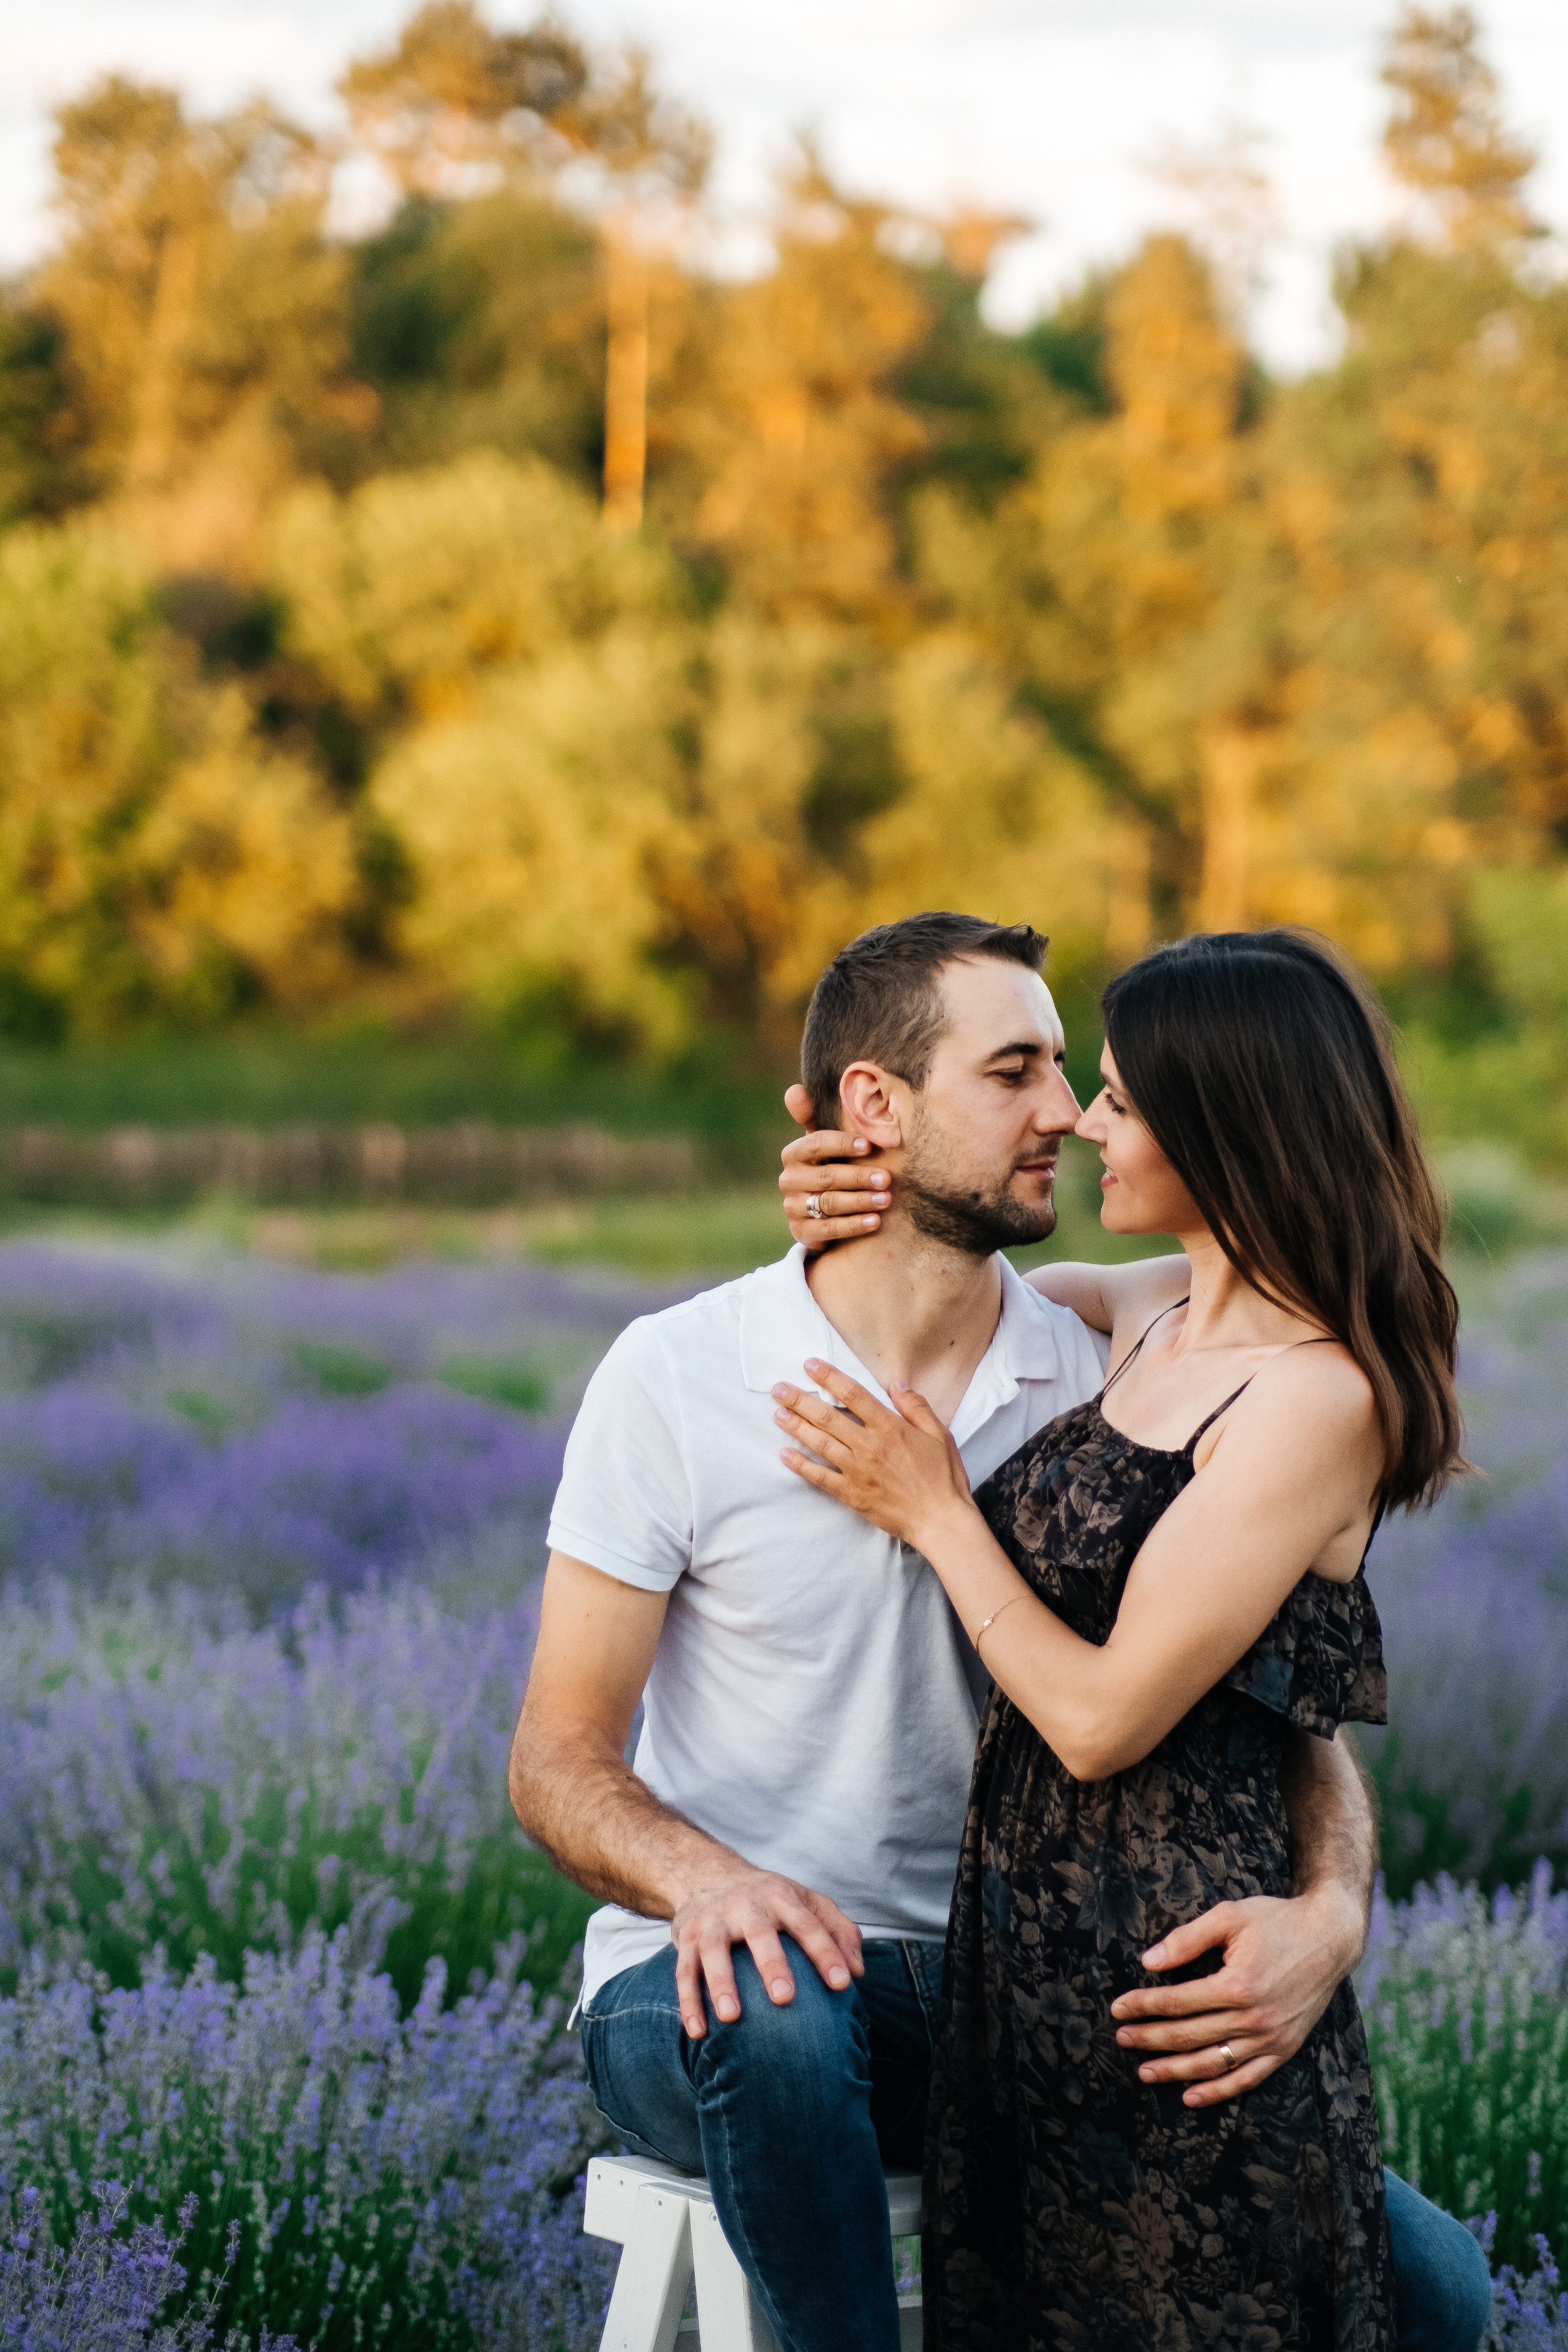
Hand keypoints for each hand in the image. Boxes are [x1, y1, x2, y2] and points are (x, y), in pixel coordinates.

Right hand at [671, 1861, 864, 2038]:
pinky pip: (683, 1970)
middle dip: (771, 1963)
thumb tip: (858, 1971)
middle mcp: (744, 1905)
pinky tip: (697, 2032)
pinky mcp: (685, 1937)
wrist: (707, 1872)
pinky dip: (688, 2001)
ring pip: (713, 1951)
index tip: (843, 1983)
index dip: (826, 1951)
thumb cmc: (769, 1898)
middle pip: (759, 1933)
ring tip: (732, 2018)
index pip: (807, 1923)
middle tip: (785, 1998)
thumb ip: (839, 1930)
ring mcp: (711, 1920)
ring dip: (721, 1983)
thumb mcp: (807, 1901)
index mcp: (779, 1896)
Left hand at [772, 1359, 971, 1548]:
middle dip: (800, 1400)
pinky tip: (784, 1454)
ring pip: (820, 1443)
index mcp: (890, 1427)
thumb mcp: (939, 1433)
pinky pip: (820, 1477)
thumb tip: (896, 1382)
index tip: (810, 1366)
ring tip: (777, 1414)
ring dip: (796, 1427)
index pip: (853, 1394)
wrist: (940, 1520)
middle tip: (779, 1389)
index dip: (829, 1377)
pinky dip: (801, 1466)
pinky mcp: (851, 1494)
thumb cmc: (943, 1477)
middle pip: (828, 1417)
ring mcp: (857, 1471)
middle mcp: (869, 1446)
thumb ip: (915, 1406)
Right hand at [779, 1092, 889, 1251]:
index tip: (869, 1146)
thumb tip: (794, 1090)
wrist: (820, 1211)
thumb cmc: (830, 1165)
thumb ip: (814, 1117)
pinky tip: (875, 1221)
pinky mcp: (801, 1232)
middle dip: (858, 1177)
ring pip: (829, 1204)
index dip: (842, 1144)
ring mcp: (793, 1208)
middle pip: (826, 1177)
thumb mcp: (825, 1143)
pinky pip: (828, 1230)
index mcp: (793, 1154)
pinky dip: (853, 1226)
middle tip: (887, 1178)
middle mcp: (788, 1180)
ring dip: (860, 1202)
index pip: (815, 1144)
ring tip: (886, 1199)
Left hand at [1110, 1887, 1362, 2106]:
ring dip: (1174, 2070)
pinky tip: (1190, 2095)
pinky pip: (1246, 2078)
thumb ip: (1187, 1939)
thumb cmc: (1277, 1921)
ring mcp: (1270, 2038)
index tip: (1118, 2008)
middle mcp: (1253, 2018)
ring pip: (1212, 2063)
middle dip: (1149, 2038)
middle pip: (1188, 2036)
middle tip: (1121, 2038)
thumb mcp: (1230, 1916)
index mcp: (1237, 1984)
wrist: (1330, 1937)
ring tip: (1144, 2071)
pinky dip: (1217, 2091)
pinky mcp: (1285, 2049)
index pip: (1177, 2002)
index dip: (1143, 2006)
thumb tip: (1149, 1961)